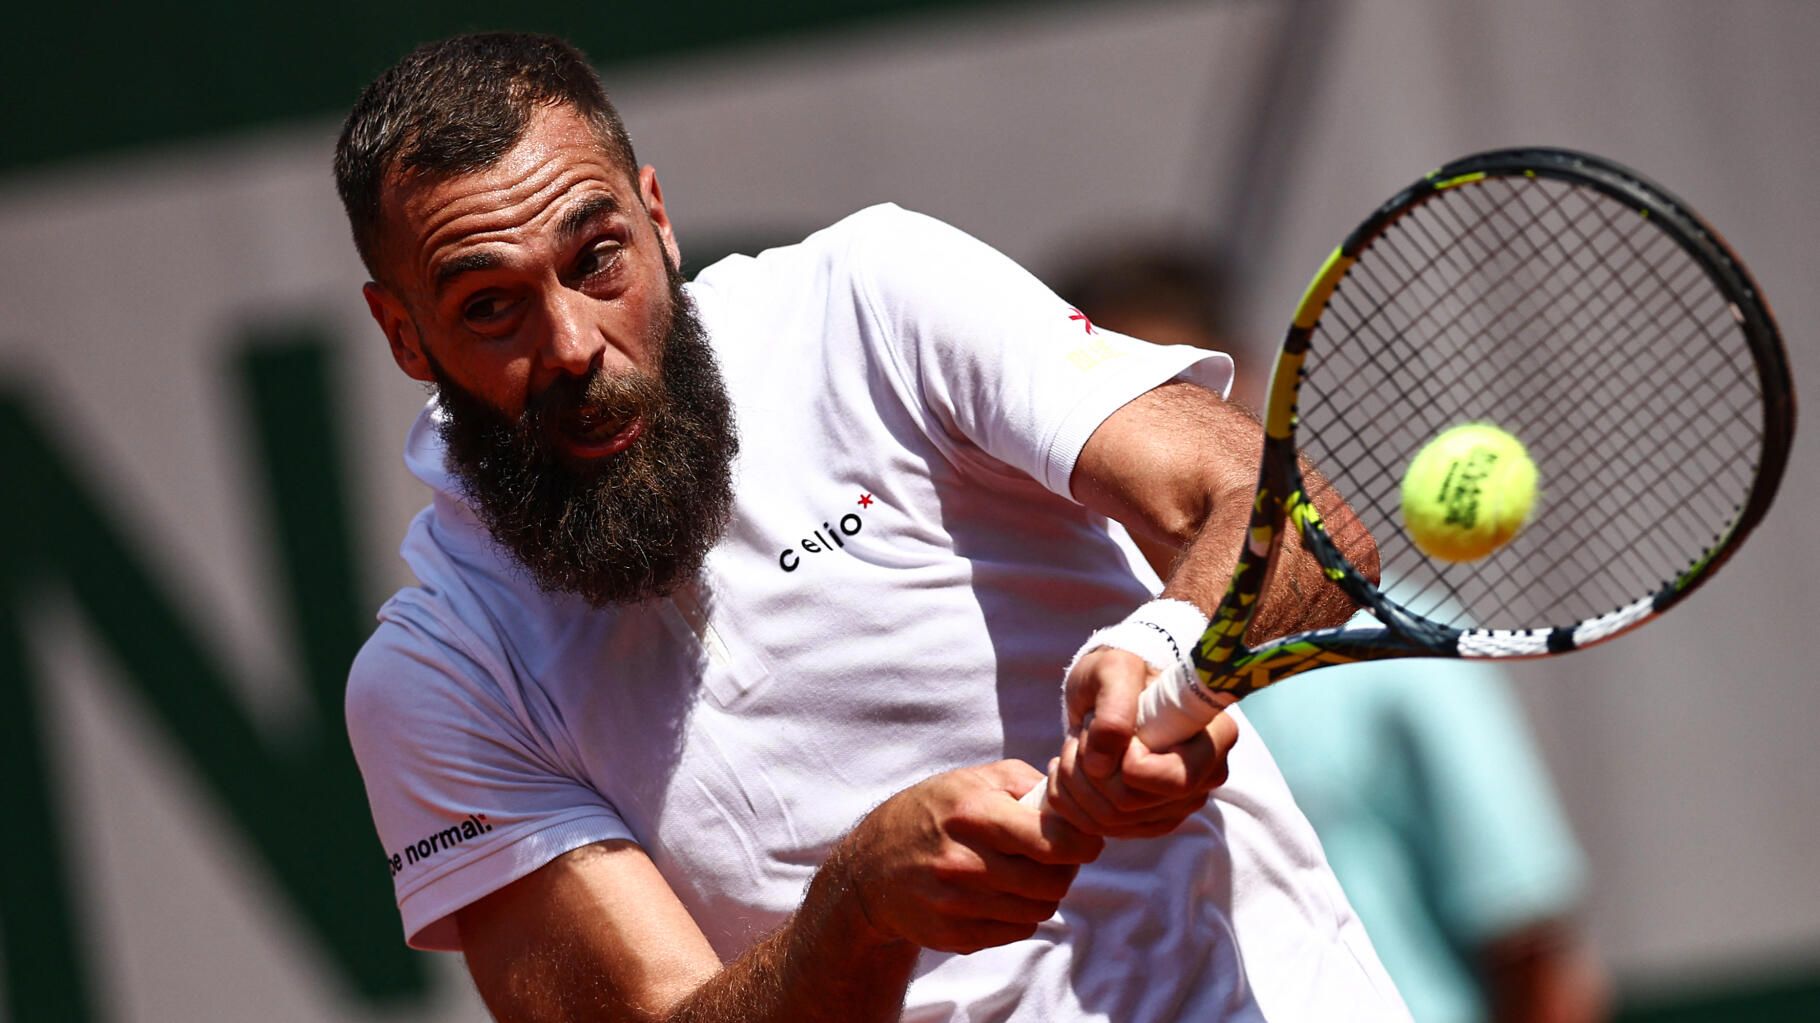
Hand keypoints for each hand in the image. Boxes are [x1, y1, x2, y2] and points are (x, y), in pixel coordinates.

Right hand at [833, 761, 1103, 954]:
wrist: (870, 868)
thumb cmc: (931, 813)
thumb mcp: (970, 780)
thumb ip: (1025, 782)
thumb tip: (1073, 800)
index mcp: (972, 815)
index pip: (1055, 841)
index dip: (1083, 843)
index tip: (1085, 840)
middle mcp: (963, 862)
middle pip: (1053, 881)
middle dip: (1065, 869)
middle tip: (1056, 857)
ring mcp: (956, 904)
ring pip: (1039, 910)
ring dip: (1043, 893)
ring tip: (1027, 874)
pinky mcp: (953, 934)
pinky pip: (1016, 931)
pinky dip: (1020, 914)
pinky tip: (1002, 895)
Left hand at [1038, 648, 1238, 837]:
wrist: (1110, 686)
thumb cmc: (1120, 669)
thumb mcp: (1113, 669)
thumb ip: (1113, 708)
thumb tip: (1103, 765)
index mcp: (1215, 737)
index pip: (1176, 780)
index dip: (1132, 765)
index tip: (1112, 730)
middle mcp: (1204, 777)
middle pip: (1133, 805)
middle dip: (1090, 769)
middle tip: (1080, 734)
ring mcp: (1177, 804)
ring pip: (1109, 820)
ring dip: (1075, 780)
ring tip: (1073, 746)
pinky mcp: (1147, 820)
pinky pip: (1097, 828)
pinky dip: (1069, 798)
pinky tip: (1069, 766)